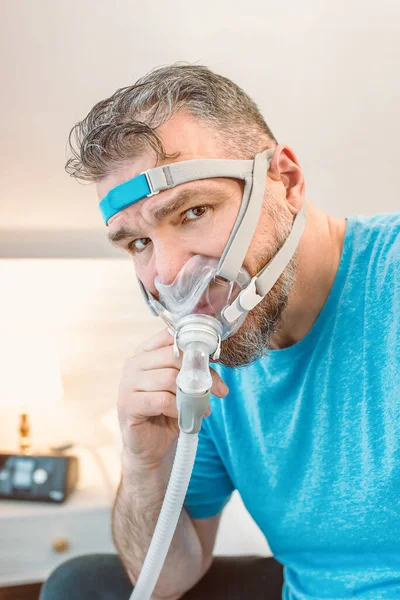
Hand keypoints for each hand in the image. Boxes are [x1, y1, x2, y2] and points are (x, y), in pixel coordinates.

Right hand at [117, 328, 228, 468]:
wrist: (151, 446)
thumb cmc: (167, 412)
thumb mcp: (181, 385)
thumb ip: (190, 368)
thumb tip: (212, 358)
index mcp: (145, 353)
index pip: (170, 336)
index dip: (194, 347)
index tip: (213, 360)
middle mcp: (133, 364)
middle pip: (173, 356)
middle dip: (200, 373)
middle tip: (218, 390)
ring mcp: (127, 384)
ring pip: (169, 378)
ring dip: (192, 394)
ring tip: (202, 407)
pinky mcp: (128, 405)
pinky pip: (162, 400)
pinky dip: (179, 408)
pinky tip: (185, 416)